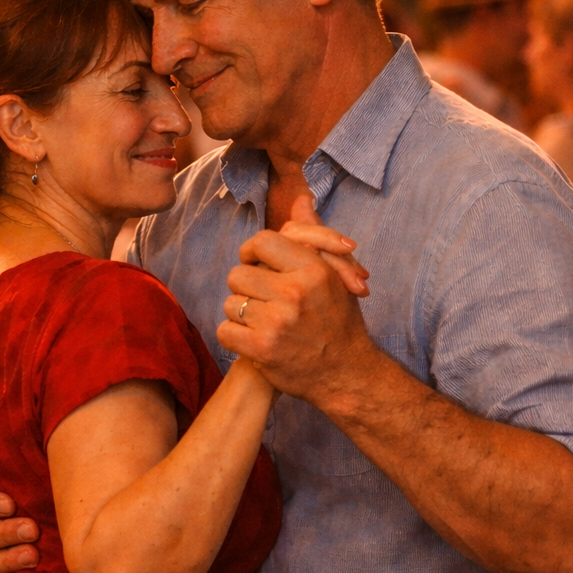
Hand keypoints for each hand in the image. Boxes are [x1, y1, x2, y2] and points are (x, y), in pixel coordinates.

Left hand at [217, 195, 383, 403]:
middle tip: (263, 300)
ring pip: (231, 302)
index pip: (261, 241)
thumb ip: (313, 235)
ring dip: (241, 314)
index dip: (251, 252)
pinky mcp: (262, 348)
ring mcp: (277, 321)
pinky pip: (225, 330)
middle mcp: (294, 292)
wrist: (348, 374)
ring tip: (264, 322)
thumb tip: (302, 198)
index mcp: (312, 269)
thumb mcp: (333, 273)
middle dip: (246, 287)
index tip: (257, 265)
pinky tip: (254, 341)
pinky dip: (235, 337)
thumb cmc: (338, 320)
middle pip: (238, 273)